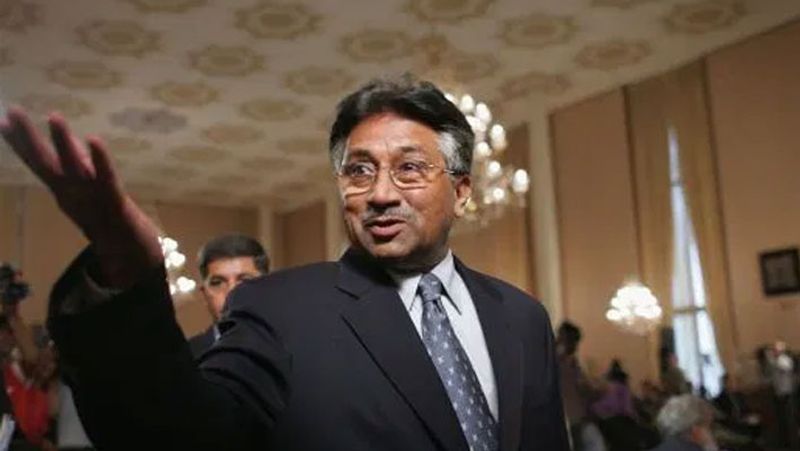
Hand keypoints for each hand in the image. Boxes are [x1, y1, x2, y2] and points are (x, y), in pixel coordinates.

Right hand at [0, 107, 161, 288]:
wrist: (125, 246)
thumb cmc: (102, 211)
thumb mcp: (82, 184)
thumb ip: (74, 159)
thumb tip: (67, 135)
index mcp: (60, 186)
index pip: (36, 161)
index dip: (18, 142)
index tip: (0, 120)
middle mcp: (70, 189)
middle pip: (46, 162)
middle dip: (29, 138)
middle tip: (13, 111)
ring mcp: (90, 194)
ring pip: (74, 166)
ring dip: (63, 143)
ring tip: (54, 117)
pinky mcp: (114, 198)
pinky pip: (106, 177)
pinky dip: (100, 160)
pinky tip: (94, 139)